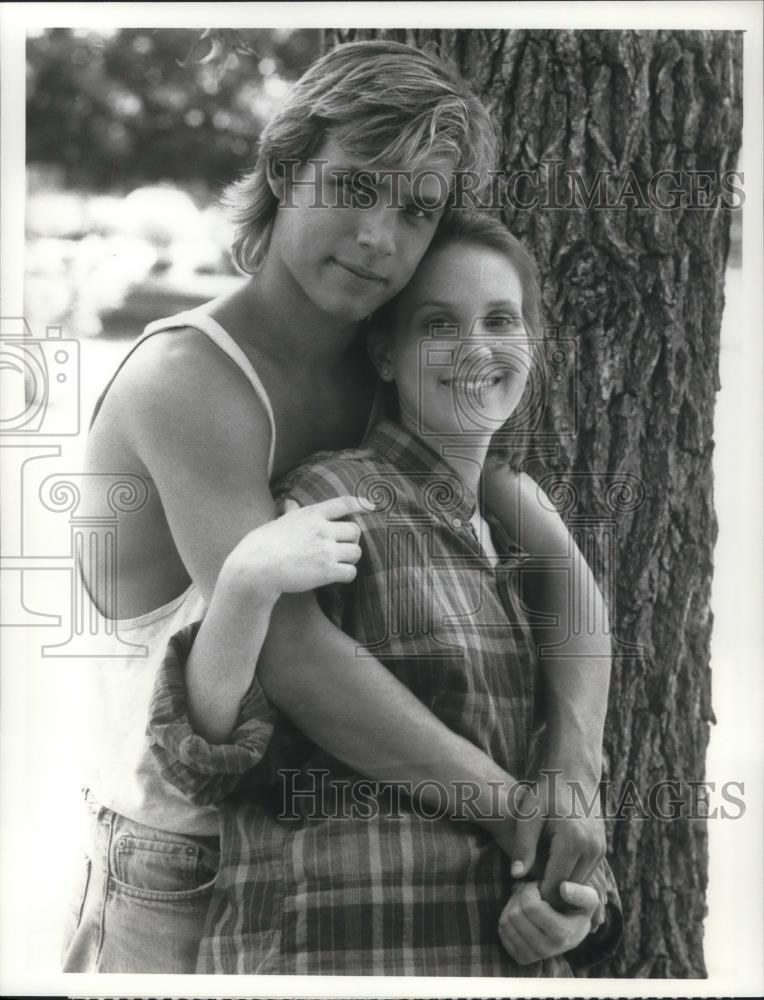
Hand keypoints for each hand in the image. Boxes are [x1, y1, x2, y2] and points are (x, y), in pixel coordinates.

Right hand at [222, 495, 367, 599]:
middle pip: (355, 531)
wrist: (257, 567)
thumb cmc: (263, 544)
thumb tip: (290, 503)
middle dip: (351, 540)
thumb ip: (291, 513)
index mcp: (312, 514)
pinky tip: (338, 577)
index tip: (371, 506)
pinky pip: (351, 571)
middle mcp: (323, 529)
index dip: (360, 503)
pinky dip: (347, 575)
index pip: (343, 503)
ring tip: (339, 563)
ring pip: (356, 552)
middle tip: (342, 548)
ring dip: (350, 558)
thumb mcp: (279, 522)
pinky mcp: (327, 571)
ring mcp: (326, 550)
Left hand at [498, 879, 597, 963]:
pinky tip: (521, 914)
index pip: (531, 907)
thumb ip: (581, 892)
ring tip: (525, 901)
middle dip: (519, 896)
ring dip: (512, 905)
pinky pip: (502, 932)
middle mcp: (546, 949)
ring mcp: (532, 956)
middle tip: (529, 892)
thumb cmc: (578, 910)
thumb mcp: (589, 899)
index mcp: (562, 934)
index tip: (538, 886)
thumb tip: (563, 888)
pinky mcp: (521, 957)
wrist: (574, 932)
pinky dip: (507, 918)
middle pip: (515, 914)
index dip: (530, 889)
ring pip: (506, 922)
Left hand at [510, 771, 605, 908]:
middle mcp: (591, 850)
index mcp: (573, 842)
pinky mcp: (601, 850)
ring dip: (560, 890)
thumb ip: (523, 845)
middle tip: (526, 895)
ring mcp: (599, 851)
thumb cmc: (546, 790)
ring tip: (535, 885)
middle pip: (569, 892)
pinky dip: (569, 880)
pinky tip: (549, 874)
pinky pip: (585, 875)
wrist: (574, 772)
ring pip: (579, 887)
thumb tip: (515, 876)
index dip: (537, 895)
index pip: (555, 887)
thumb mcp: (529, 813)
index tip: (519, 895)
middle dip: (549, 897)